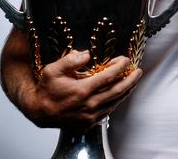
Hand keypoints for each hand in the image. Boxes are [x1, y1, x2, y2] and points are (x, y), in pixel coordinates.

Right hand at [24, 51, 141, 130]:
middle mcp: (88, 105)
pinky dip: (117, 101)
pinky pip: (108, 111)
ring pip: (115, 102)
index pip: (108, 77)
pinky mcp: (89, 123)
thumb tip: (87, 54)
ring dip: (126, 90)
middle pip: (117, 90)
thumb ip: (71, 60)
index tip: (126, 60)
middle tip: (138, 71)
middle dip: (130, 79)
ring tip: (133, 81)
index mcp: (82, 90)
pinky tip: (121, 93)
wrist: (39, 111)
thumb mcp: (53, 69)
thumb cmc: (46, 88)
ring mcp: (90, 116)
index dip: (120, 67)